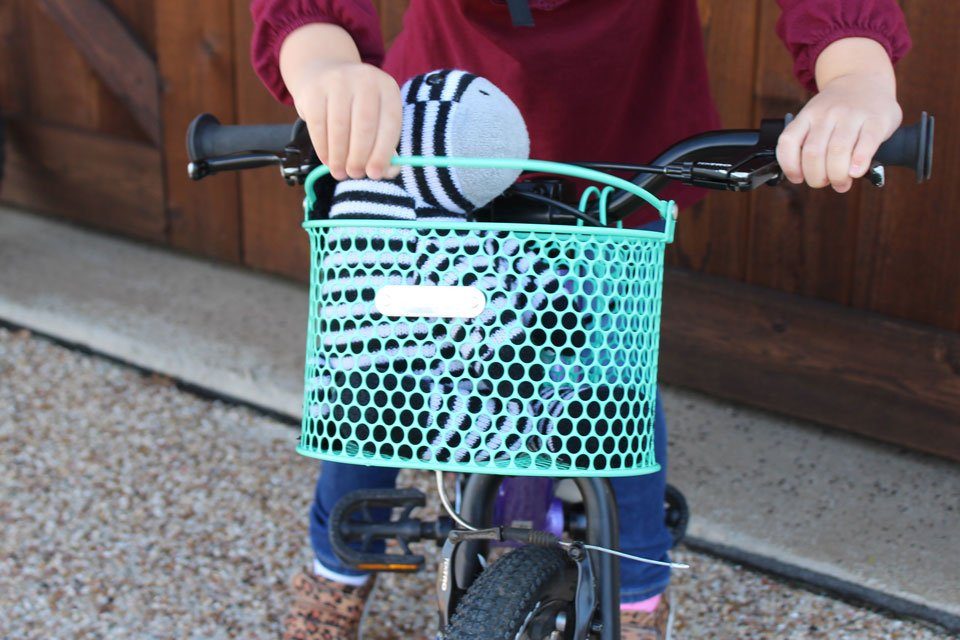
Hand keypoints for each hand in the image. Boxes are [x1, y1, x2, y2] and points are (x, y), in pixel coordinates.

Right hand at [280, 24, 401, 180]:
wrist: (323, 75)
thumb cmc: (356, 108)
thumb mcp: (376, 119)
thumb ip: (385, 147)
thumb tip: (389, 172)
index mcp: (387, 88)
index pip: (390, 124)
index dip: (383, 153)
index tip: (374, 174)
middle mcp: (365, 79)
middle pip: (364, 126)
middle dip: (359, 157)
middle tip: (355, 174)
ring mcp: (338, 81)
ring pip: (339, 128)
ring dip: (339, 157)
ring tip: (340, 172)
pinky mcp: (314, 91)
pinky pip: (318, 126)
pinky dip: (323, 148)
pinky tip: (327, 160)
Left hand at [776, 38, 901, 192]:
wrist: (864, 78)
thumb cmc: (837, 109)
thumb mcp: (814, 117)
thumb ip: (807, 142)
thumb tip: (805, 176)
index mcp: (807, 115)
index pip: (788, 142)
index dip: (790, 166)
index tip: (798, 178)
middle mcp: (827, 114)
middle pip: (813, 153)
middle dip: (816, 177)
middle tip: (824, 182)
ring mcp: (852, 115)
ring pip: (837, 151)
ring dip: (837, 175)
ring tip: (841, 183)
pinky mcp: (877, 120)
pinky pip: (866, 144)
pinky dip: (858, 163)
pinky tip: (856, 172)